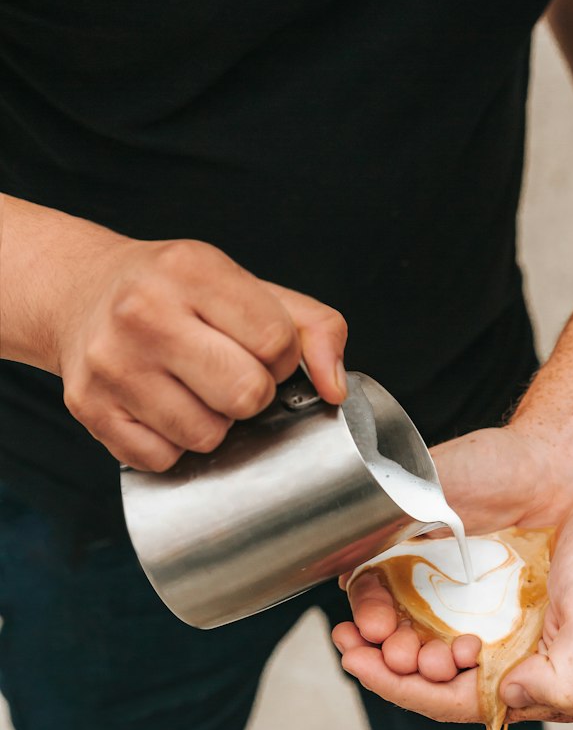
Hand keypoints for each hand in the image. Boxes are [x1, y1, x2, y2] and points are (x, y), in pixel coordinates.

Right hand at [54, 233, 347, 469]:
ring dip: (212, 424)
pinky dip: (171, 445)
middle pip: (246, 395)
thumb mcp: (246, 287)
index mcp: (192, 270)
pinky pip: (162, 459)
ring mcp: (111, 363)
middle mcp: (144, 312)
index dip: (280, 359)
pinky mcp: (90, 407)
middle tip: (226, 375)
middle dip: (251, 395)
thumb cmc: (178, 295)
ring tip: (191, 390)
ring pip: (207, 436)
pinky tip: (160, 408)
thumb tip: (335, 389)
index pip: (276, 342)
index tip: (259, 351)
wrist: (80, 292)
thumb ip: (314, 328)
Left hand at [334, 481, 572, 723]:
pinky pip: (444, 606)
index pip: (452, 703)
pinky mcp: (500, 591)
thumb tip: (504, 699)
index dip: (398, 687)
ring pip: (433, 644)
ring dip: (396, 635)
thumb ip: (558, 680)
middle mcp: (516, 662)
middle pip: (435, 678)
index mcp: (535, 684)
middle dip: (390, 662)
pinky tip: (388, 590)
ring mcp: (506, 626)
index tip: (354, 661)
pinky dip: (414, 604)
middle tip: (351, 635)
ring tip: (363, 618)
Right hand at [340, 423, 572, 649]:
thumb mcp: (430, 479)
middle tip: (403, 657)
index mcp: (394, 545)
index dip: (367, 612)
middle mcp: (420, 577)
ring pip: (430, 644)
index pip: (368, 590)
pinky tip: (468, 657)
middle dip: (392, 649)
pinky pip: (470, 643)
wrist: (552, 469)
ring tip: (437, 663)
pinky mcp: (490, 614)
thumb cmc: (490, 464)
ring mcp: (456, 599)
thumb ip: (390, 510)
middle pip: (395, 628)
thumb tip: (350, 552)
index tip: (374, 627)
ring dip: (426, 661)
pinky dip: (464, 658)